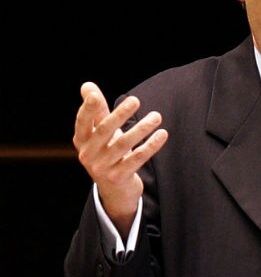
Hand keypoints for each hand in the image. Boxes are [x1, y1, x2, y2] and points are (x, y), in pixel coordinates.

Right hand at [73, 81, 167, 236]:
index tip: (95, 95)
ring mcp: (102, 168)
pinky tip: (162, 134)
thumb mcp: (99, 133)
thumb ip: (96, 110)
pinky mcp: (118, 177)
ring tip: (157, 116)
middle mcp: (88, 155)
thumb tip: (87, 85)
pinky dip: (151, 145)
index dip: (87, 109)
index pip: (82, 122)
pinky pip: (137, 159)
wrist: (114, 191)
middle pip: (104, 131)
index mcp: (82, 141)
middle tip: (135, 100)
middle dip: (119, 115)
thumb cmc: (107, 153)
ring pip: (123, 145)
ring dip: (141, 129)